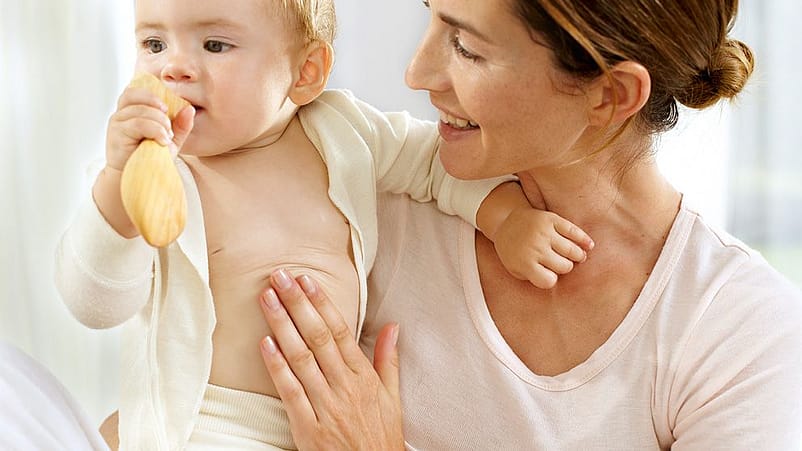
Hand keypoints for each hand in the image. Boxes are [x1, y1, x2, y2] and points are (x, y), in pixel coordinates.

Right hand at [105, 82, 193, 171]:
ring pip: (141, 110)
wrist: (137, 177)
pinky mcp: (116, 133)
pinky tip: (162, 141)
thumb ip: (180, 125)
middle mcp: (122, 112)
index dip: (154, 94)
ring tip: (167, 137)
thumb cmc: (152, 157)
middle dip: (159, 107)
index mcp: (132, 109)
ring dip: (159, 122)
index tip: (169, 110)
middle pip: (137, 94)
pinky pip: (138, 123)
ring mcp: (117, 121)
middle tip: (169, 126)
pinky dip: (155, 130)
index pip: (139, 89)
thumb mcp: (171, 139)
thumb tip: (189, 108)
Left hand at [258, 269, 404, 449]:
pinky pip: (291, 391)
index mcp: (364, 377)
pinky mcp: (308, 428)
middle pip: (318, 336)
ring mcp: (326, 406)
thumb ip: (388, 360)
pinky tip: (265, 343)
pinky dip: (277, 366)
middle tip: (279, 277)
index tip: (306, 280)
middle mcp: (345, 387)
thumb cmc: (381, 437)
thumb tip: (393, 327)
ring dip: (282, 325)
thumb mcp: (393, 398)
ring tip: (266, 299)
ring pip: (301, 358)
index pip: (340, 331)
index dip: (321, 303)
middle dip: (297, 303)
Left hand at [494, 208, 593, 288]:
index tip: (548, 275)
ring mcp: (544, 232)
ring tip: (578, 257)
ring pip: (572, 251)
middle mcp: (535, 248)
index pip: (549, 281)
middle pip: (564, 266)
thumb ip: (534, 277)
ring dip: (578, 256)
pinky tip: (589, 246)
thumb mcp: (516, 269)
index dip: (551, 279)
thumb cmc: (513, 251)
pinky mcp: (551, 219)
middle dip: (564, 267)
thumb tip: (560, 282)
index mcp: (524, 263)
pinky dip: (584, 240)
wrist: (505, 221)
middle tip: (560, 263)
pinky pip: (574, 231)